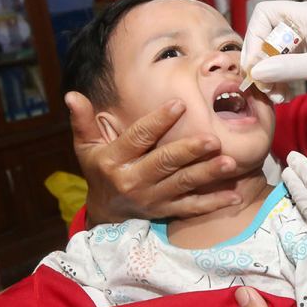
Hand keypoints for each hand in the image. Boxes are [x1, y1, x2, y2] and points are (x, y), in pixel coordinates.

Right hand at [66, 92, 243, 224]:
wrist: (105, 212)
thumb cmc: (99, 169)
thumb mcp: (86, 146)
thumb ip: (83, 121)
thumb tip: (72, 95)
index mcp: (115, 160)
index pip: (138, 138)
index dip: (158, 121)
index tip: (179, 104)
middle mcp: (134, 181)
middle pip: (164, 163)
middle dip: (190, 151)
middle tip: (214, 139)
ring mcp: (152, 199)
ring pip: (183, 185)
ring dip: (207, 174)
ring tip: (229, 163)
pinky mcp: (166, 211)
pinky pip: (192, 208)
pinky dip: (214, 203)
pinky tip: (235, 195)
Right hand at [242, 0, 306, 93]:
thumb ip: (289, 68)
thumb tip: (256, 72)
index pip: (265, 13)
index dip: (254, 37)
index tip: (254, 66)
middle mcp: (305, 20)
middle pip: (267, 33)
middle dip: (262, 62)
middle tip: (264, 88)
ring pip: (276, 49)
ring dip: (271, 73)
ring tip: (275, 96)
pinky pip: (288, 59)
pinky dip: (283, 76)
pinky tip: (284, 94)